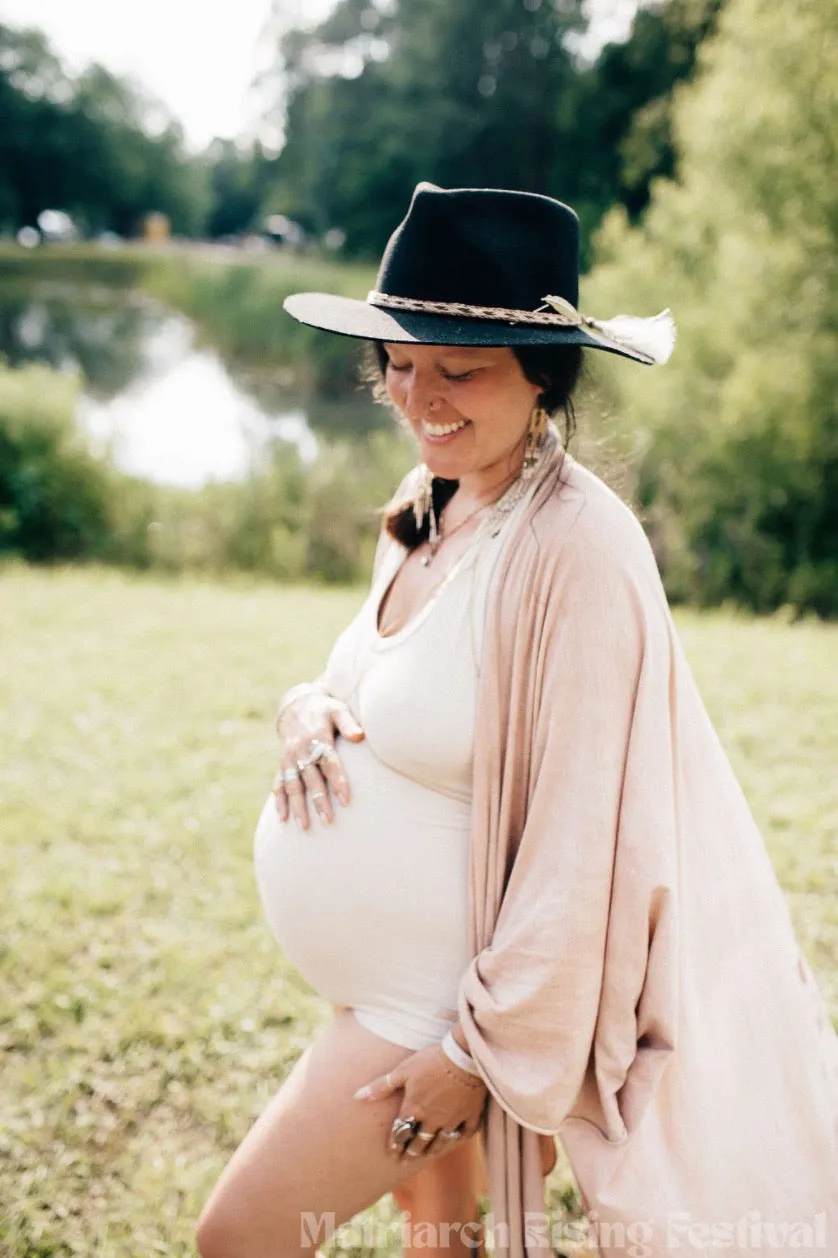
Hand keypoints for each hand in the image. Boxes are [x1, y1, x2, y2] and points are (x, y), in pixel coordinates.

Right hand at [272, 691, 363, 829]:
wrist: (296, 706)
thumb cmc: (324, 711)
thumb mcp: (337, 710)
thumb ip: (348, 723)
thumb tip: (360, 736)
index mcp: (317, 738)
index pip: (329, 762)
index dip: (337, 781)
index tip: (345, 800)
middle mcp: (301, 750)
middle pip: (310, 779)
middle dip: (318, 801)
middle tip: (328, 821)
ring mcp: (289, 758)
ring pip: (293, 785)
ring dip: (297, 806)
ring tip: (304, 826)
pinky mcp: (282, 764)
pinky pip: (278, 783)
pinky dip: (279, 801)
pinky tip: (282, 818)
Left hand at [353, 1043, 487, 1160]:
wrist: (463, 1057)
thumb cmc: (430, 1061)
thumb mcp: (402, 1070)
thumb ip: (381, 1085)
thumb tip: (357, 1096)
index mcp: (414, 1109)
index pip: (402, 1132)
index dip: (396, 1143)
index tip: (392, 1153)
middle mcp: (432, 1120)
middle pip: (420, 1140)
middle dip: (412, 1151)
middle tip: (406, 1159)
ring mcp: (452, 1119)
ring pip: (441, 1141)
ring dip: (432, 1149)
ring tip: (427, 1155)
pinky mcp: (470, 1114)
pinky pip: (464, 1132)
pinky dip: (459, 1138)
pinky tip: (455, 1140)